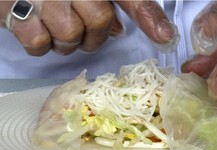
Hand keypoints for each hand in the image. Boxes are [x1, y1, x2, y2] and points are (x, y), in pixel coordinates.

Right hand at [0, 0, 177, 55]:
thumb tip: (117, 30)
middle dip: (93, 36)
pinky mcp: (16, 12)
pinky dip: (40, 43)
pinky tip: (36, 27)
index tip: (165, 38)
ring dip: (66, 41)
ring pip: (69, 36)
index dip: (149, 18)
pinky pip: (39, 42)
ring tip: (56, 26)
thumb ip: (105, 6)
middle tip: (81, 29)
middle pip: (99, 22)